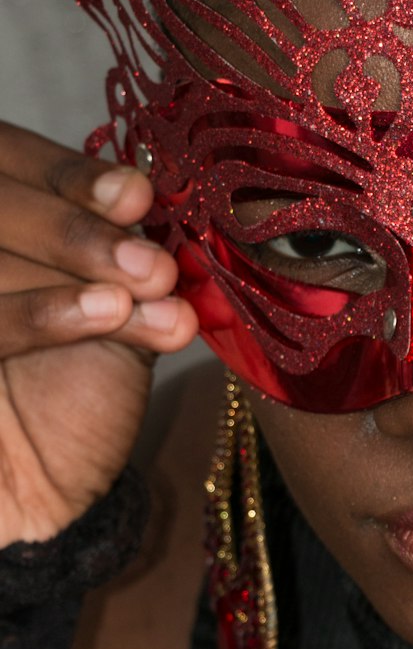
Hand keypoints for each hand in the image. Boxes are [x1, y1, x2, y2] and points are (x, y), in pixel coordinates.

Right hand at [0, 122, 197, 544]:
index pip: (9, 159)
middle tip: (154, 262)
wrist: (35, 489)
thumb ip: (127, 255)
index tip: (139, 194)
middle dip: (78, 227)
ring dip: (76, 263)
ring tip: (151, 287)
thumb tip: (161, 197)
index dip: (68, 173)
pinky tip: (107, 312)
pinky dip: (43, 313)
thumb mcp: (114, 305)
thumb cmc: (72, 384)